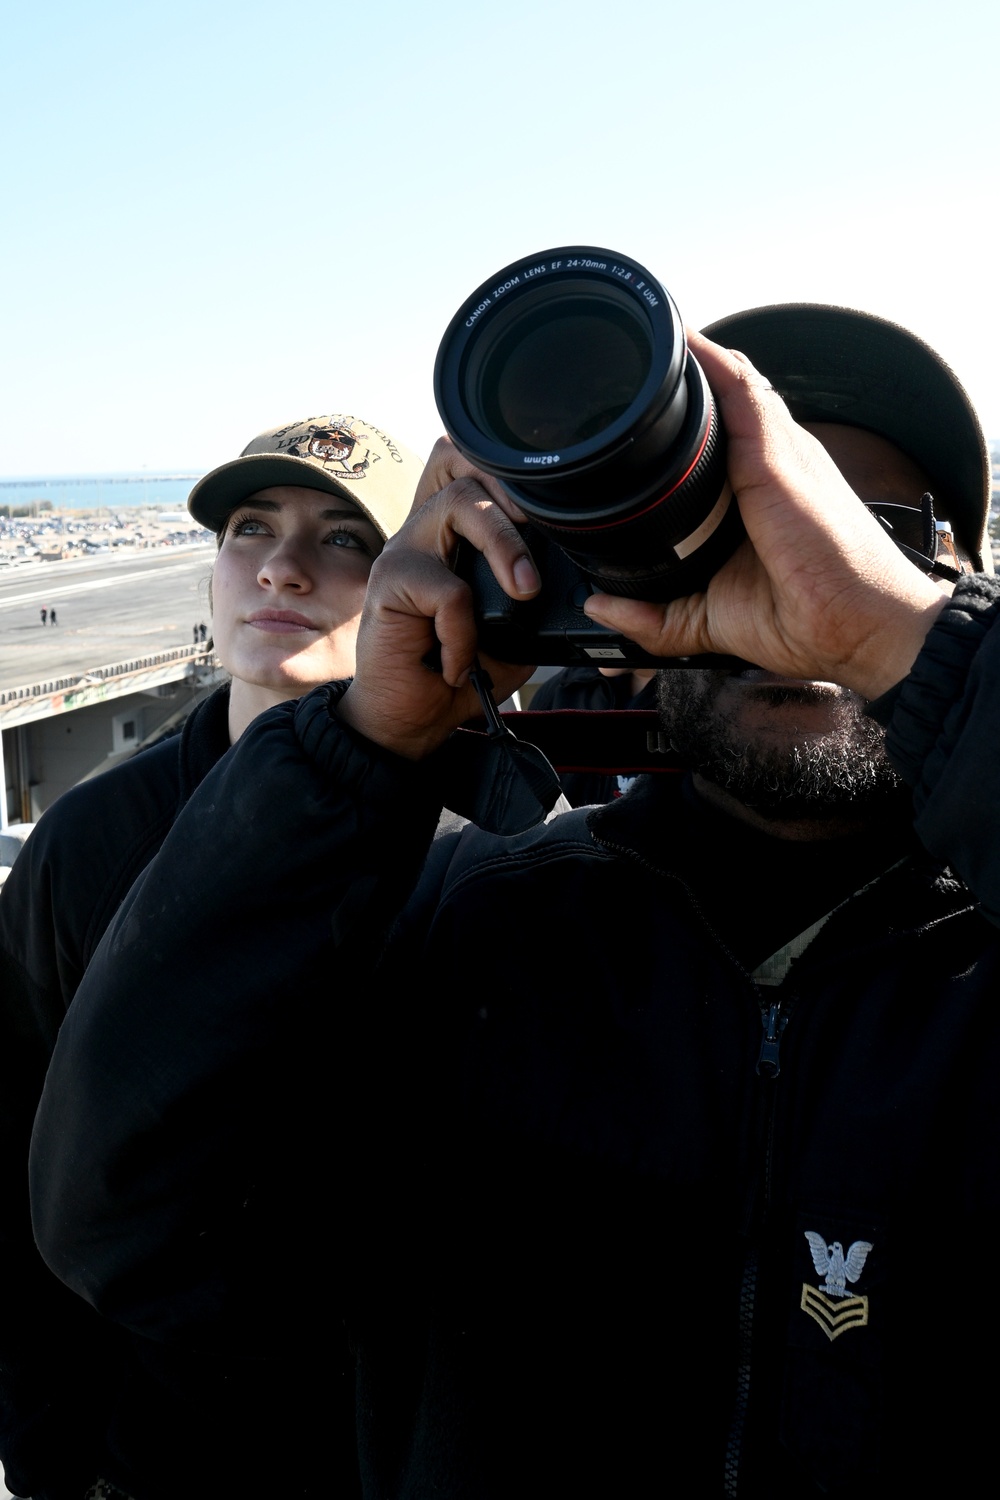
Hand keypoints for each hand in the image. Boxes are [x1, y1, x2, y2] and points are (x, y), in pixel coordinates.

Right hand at [339, 440, 538, 757]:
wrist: (412, 722)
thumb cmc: (459, 674)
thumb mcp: (514, 635)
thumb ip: (533, 599)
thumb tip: (576, 583)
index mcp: (456, 535)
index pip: (481, 471)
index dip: (518, 481)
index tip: (557, 520)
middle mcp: (428, 531)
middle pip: (472, 475)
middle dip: (518, 516)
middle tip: (538, 575)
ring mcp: (405, 550)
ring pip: (460, 506)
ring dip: (503, 548)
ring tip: (521, 597)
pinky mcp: (388, 581)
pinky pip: (448, 588)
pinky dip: (463, 632)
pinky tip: (456, 663)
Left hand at [584, 332, 951, 698]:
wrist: (857, 628)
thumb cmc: (804, 620)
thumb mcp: (708, 620)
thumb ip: (652, 616)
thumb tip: (598, 606)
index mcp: (754, 494)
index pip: (713, 437)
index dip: (677, 419)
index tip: (630, 410)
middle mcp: (769, 462)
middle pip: (720, 401)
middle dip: (678, 379)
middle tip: (623, 361)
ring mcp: (776, 450)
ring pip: (729, 381)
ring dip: (689, 357)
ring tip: (643, 332)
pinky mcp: (776, 451)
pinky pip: (739, 387)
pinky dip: (708, 361)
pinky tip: (676, 338)